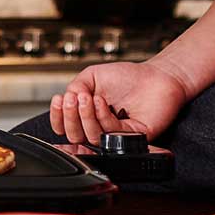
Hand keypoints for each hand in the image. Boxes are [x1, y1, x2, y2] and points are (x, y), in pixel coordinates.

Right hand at [47, 60, 188, 146]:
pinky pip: (111, 133)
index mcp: (87, 115)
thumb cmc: (128, 77)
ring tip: (87, 97)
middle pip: (74, 136)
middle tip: (72, 99)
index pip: (65, 126)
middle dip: (69, 117)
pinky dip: (102, 116)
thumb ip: (75, 87)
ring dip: (84, 116)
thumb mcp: (92, 77)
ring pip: (91, 137)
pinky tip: (101, 100)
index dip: (58, 117)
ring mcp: (115, 134)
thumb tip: (66, 100)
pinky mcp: (131, 137)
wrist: (156, 77)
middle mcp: (99, 127)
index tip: (59, 101)